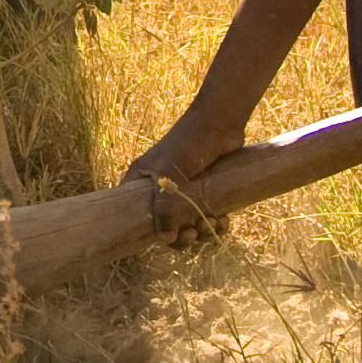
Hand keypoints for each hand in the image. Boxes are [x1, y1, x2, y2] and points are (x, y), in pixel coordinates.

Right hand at [122, 110, 243, 243]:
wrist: (220, 122)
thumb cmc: (188, 142)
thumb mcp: (171, 173)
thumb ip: (165, 206)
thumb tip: (166, 240)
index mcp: (141, 181)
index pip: (137, 215)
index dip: (150, 231)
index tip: (169, 238)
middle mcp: (160, 188)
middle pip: (165, 225)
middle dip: (182, 235)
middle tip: (194, 233)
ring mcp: (183, 191)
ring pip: (188, 223)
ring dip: (202, 231)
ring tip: (214, 224)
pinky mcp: (204, 191)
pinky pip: (205, 216)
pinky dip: (215, 223)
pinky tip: (224, 221)